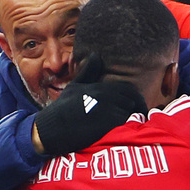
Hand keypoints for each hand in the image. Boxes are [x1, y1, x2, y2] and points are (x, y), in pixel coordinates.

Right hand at [31, 55, 145, 155]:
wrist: (51, 129)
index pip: (128, 89)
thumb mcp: (74, 87)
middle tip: (138, 120)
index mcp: (101, 86)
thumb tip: (95, 55)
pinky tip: (121, 135)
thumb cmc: (62, 109)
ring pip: (131, 114)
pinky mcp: (107, 125)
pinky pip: (125, 126)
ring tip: (129, 128)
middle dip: (137, 109)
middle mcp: (106, 95)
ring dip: (132, 120)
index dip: (135, 99)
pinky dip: (126, 130)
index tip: (136, 108)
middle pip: (133, 101)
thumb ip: (88, 72)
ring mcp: (107, 109)